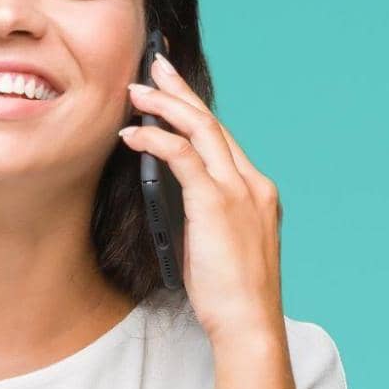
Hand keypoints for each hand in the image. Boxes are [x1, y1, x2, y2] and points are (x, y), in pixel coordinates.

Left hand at [117, 51, 284, 346]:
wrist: (248, 323)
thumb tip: (169, 190)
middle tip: (153, 65)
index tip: (173, 88)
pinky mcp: (217, 205)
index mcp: (255, 190)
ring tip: (135, 90)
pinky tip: (132, 133)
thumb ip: (201, 211)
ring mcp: (238, 191)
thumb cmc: (229, 293)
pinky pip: (183, 158)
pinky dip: (156, 139)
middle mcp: (251, 183)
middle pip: (213, 122)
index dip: (195, 109)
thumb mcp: (216, 242)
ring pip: (201, 130)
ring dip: (165, 105)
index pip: (222, 137)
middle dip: (181, 90)